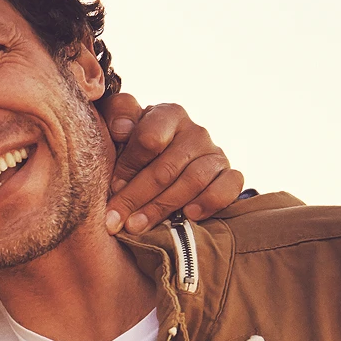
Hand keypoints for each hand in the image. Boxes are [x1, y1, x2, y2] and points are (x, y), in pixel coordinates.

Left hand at [100, 94, 243, 232]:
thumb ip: (116, 116)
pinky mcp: (229, 174)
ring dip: (161, 207)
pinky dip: (209, 202)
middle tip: (116, 220)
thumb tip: (121, 129)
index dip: (128, 167)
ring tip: (138, 225)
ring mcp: (214, 153)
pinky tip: (189, 215)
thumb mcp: (121, 130)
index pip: (149, 139)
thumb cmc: (136, 150)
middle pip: (166, 168)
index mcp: (167, 115)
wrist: (164, 170)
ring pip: (193, 181)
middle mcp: (195, 131)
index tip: (111, 187)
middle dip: (136, 197)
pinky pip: (227, 187)